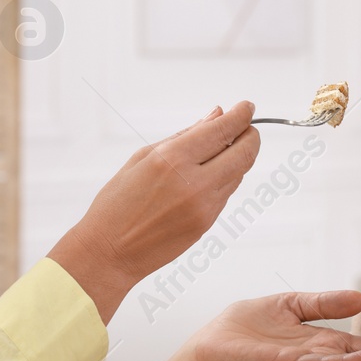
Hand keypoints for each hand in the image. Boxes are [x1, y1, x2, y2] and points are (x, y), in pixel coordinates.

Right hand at [49, 103, 258, 321]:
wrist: (109, 252)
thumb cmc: (117, 203)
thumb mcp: (143, 158)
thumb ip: (184, 135)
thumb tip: (216, 115)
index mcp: (172, 159)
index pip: (223, 130)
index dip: (242, 115)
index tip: (247, 107)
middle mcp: (194, 182)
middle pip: (244, 153)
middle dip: (251, 136)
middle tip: (246, 127)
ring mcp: (204, 206)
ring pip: (238, 173)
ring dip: (237, 157)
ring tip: (220, 151)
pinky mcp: (207, 224)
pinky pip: (226, 193)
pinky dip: (225, 178)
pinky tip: (207, 176)